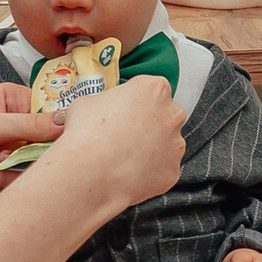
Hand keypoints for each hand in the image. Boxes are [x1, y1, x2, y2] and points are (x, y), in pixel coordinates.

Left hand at [0, 84, 64, 210]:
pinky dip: (1, 179)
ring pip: (33, 164)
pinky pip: (18, 180)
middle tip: (8, 152)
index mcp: (10, 100)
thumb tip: (66, 121)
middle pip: (45, 140)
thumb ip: (30, 125)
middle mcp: (11, 124)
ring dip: (10, 167)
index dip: (55, 124)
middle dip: (28, 151)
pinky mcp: (1, 174)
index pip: (49, 109)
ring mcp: (6, 150)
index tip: (56, 137)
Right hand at [36, 75, 184, 209]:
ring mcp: (175, 145)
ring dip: (150, 148)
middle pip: (163, 115)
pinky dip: (149, 171)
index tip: (124, 109)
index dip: (134, 100)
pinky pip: (162, 169)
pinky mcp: (172, 172)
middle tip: (122, 134)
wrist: (87, 173)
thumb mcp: (88, 101)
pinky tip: (128, 173)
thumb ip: (107, 102)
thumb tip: (103, 109)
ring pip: (166, 144)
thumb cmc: (86, 133)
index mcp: (155, 90)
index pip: (150, 89)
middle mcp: (171, 115)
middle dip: (146, 124)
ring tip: (123, 156)